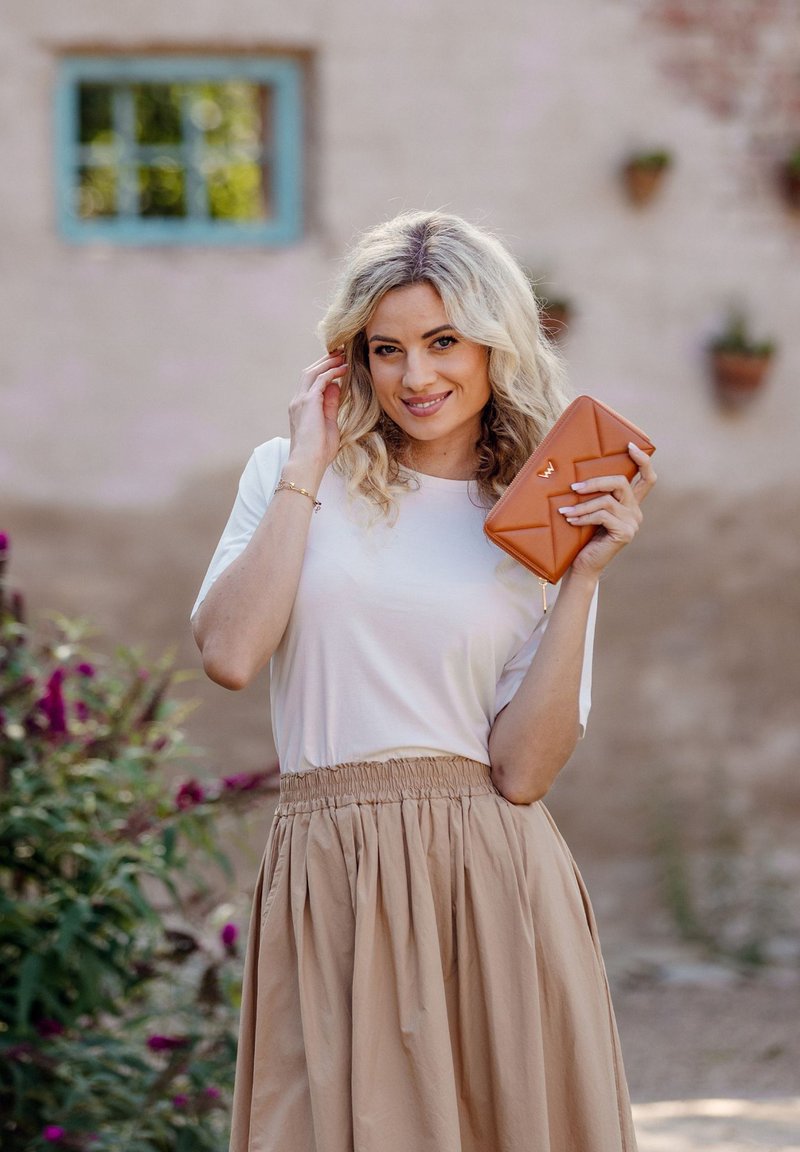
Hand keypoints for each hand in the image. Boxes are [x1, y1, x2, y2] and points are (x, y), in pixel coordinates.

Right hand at [286, 350, 345, 484]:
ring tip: (342, 355)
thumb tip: (337, 387)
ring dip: (328, 362)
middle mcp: (297, 401)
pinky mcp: (307, 402)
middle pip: (309, 372)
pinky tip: (343, 369)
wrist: (308, 462)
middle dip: (325, 360)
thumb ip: (331, 405)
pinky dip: (331, 372)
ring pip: (312, 372)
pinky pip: (319, 380)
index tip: (338, 363)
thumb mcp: (329, 424)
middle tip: (340, 351)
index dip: (323, 370)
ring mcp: (300, 400)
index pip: (310, 382)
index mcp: (301, 407)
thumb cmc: (319, 451)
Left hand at [558, 442, 656, 578]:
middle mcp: (636, 511)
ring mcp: (632, 523)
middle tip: (574, 487)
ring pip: (607, 501)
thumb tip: (575, 475)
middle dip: (597, 481)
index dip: (642, 460)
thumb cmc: (582, 537)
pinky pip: (602, 516)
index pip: (647, 478)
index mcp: (630, 504)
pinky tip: (571, 521)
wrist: (582, 566)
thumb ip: (593, 495)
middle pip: (622, 483)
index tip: (630, 446)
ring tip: (564, 511)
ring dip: (582, 505)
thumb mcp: (590, 511)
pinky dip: (583, 517)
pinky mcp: (625, 533)